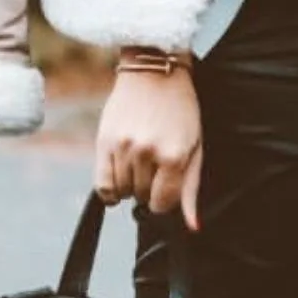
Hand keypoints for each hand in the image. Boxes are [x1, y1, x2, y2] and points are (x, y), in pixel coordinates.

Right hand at [94, 64, 203, 231]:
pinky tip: (120, 175)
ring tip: (139, 162)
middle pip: (142, 197)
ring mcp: (123, 147)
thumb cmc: (181, 110)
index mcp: (174, 155)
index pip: (163, 203)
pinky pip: (102, 185)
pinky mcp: (104, 142)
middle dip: (149, 188)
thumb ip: (191, 189)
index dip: (164, 199)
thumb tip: (192, 227)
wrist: (154, 70)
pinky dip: (110, 189)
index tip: (166, 185)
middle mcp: (147, 153)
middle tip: (155, 164)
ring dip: (130, 185)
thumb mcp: (195, 146)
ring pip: (122, 192)